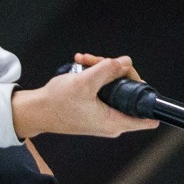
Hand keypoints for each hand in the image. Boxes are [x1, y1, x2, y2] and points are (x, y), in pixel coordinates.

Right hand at [9, 54, 157, 139]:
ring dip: (102, 71)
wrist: (35, 111)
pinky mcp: (95, 111)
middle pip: (130, 94)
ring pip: (115, 89)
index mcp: (114, 122)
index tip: (133, 79)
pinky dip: (95, 77)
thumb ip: (108, 70)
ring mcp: (103, 117)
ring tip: (85, 60)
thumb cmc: (56, 103)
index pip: (148, 117)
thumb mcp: (84, 82)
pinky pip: (104, 91)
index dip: (146, 96)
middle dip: (117, 73)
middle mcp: (112, 122)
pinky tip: (81, 65)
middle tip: (100, 62)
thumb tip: (126, 62)